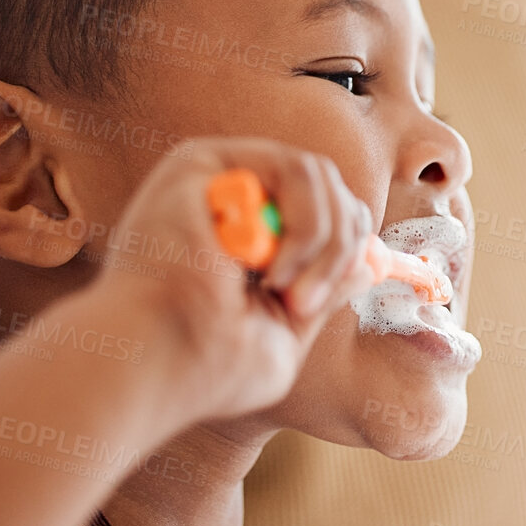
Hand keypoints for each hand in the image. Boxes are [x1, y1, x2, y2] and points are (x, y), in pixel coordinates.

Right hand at [97, 138, 376, 423]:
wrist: (155, 362)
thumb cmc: (207, 365)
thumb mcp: (284, 330)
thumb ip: (324, 291)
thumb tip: (370, 263)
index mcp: (251, 235)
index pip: (329, 211)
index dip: (348, 246)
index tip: (319, 301)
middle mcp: (234, 199)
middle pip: (330, 187)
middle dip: (340, 246)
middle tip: (304, 302)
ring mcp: (218, 175)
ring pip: (317, 174)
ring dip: (320, 238)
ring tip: (285, 287)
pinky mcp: (202, 161)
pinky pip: (292, 167)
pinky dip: (302, 222)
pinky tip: (265, 266)